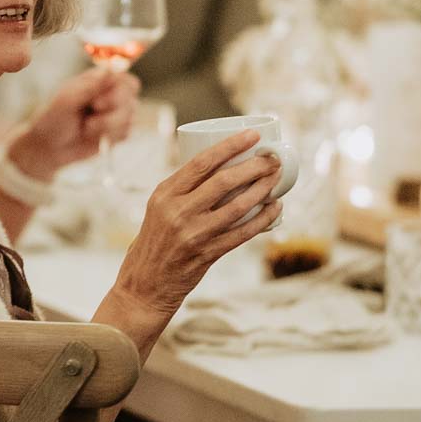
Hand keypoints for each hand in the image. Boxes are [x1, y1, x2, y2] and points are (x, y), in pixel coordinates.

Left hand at [9, 70, 140, 178]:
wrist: (48, 148)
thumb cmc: (53, 119)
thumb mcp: (67, 99)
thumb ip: (90, 86)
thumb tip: (110, 69)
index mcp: (98, 81)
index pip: (123, 78)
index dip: (118, 89)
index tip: (97, 102)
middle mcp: (109, 95)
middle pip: (131, 96)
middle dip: (112, 109)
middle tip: (92, 112)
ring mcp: (115, 114)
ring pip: (130, 117)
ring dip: (108, 125)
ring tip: (87, 128)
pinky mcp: (116, 133)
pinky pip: (126, 133)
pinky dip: (110, 136)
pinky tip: (92, 136)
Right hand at [110, 130, 282, 331]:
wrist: (144, 285)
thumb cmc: (155, 242)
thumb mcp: (159, 208)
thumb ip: (183, 190)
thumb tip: (220, 165)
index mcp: (165, 194)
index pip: (202, 162)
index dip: (231, 146)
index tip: (253, 136)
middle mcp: (177, 211)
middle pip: (223, 181)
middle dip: (253, 166)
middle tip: (272, 158)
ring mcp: (193, 234)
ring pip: (237, 207)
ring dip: (262, 190)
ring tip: (276, 179)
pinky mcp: (206, 254)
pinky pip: (242, 234)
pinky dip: (262, 220)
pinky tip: (275, 209)